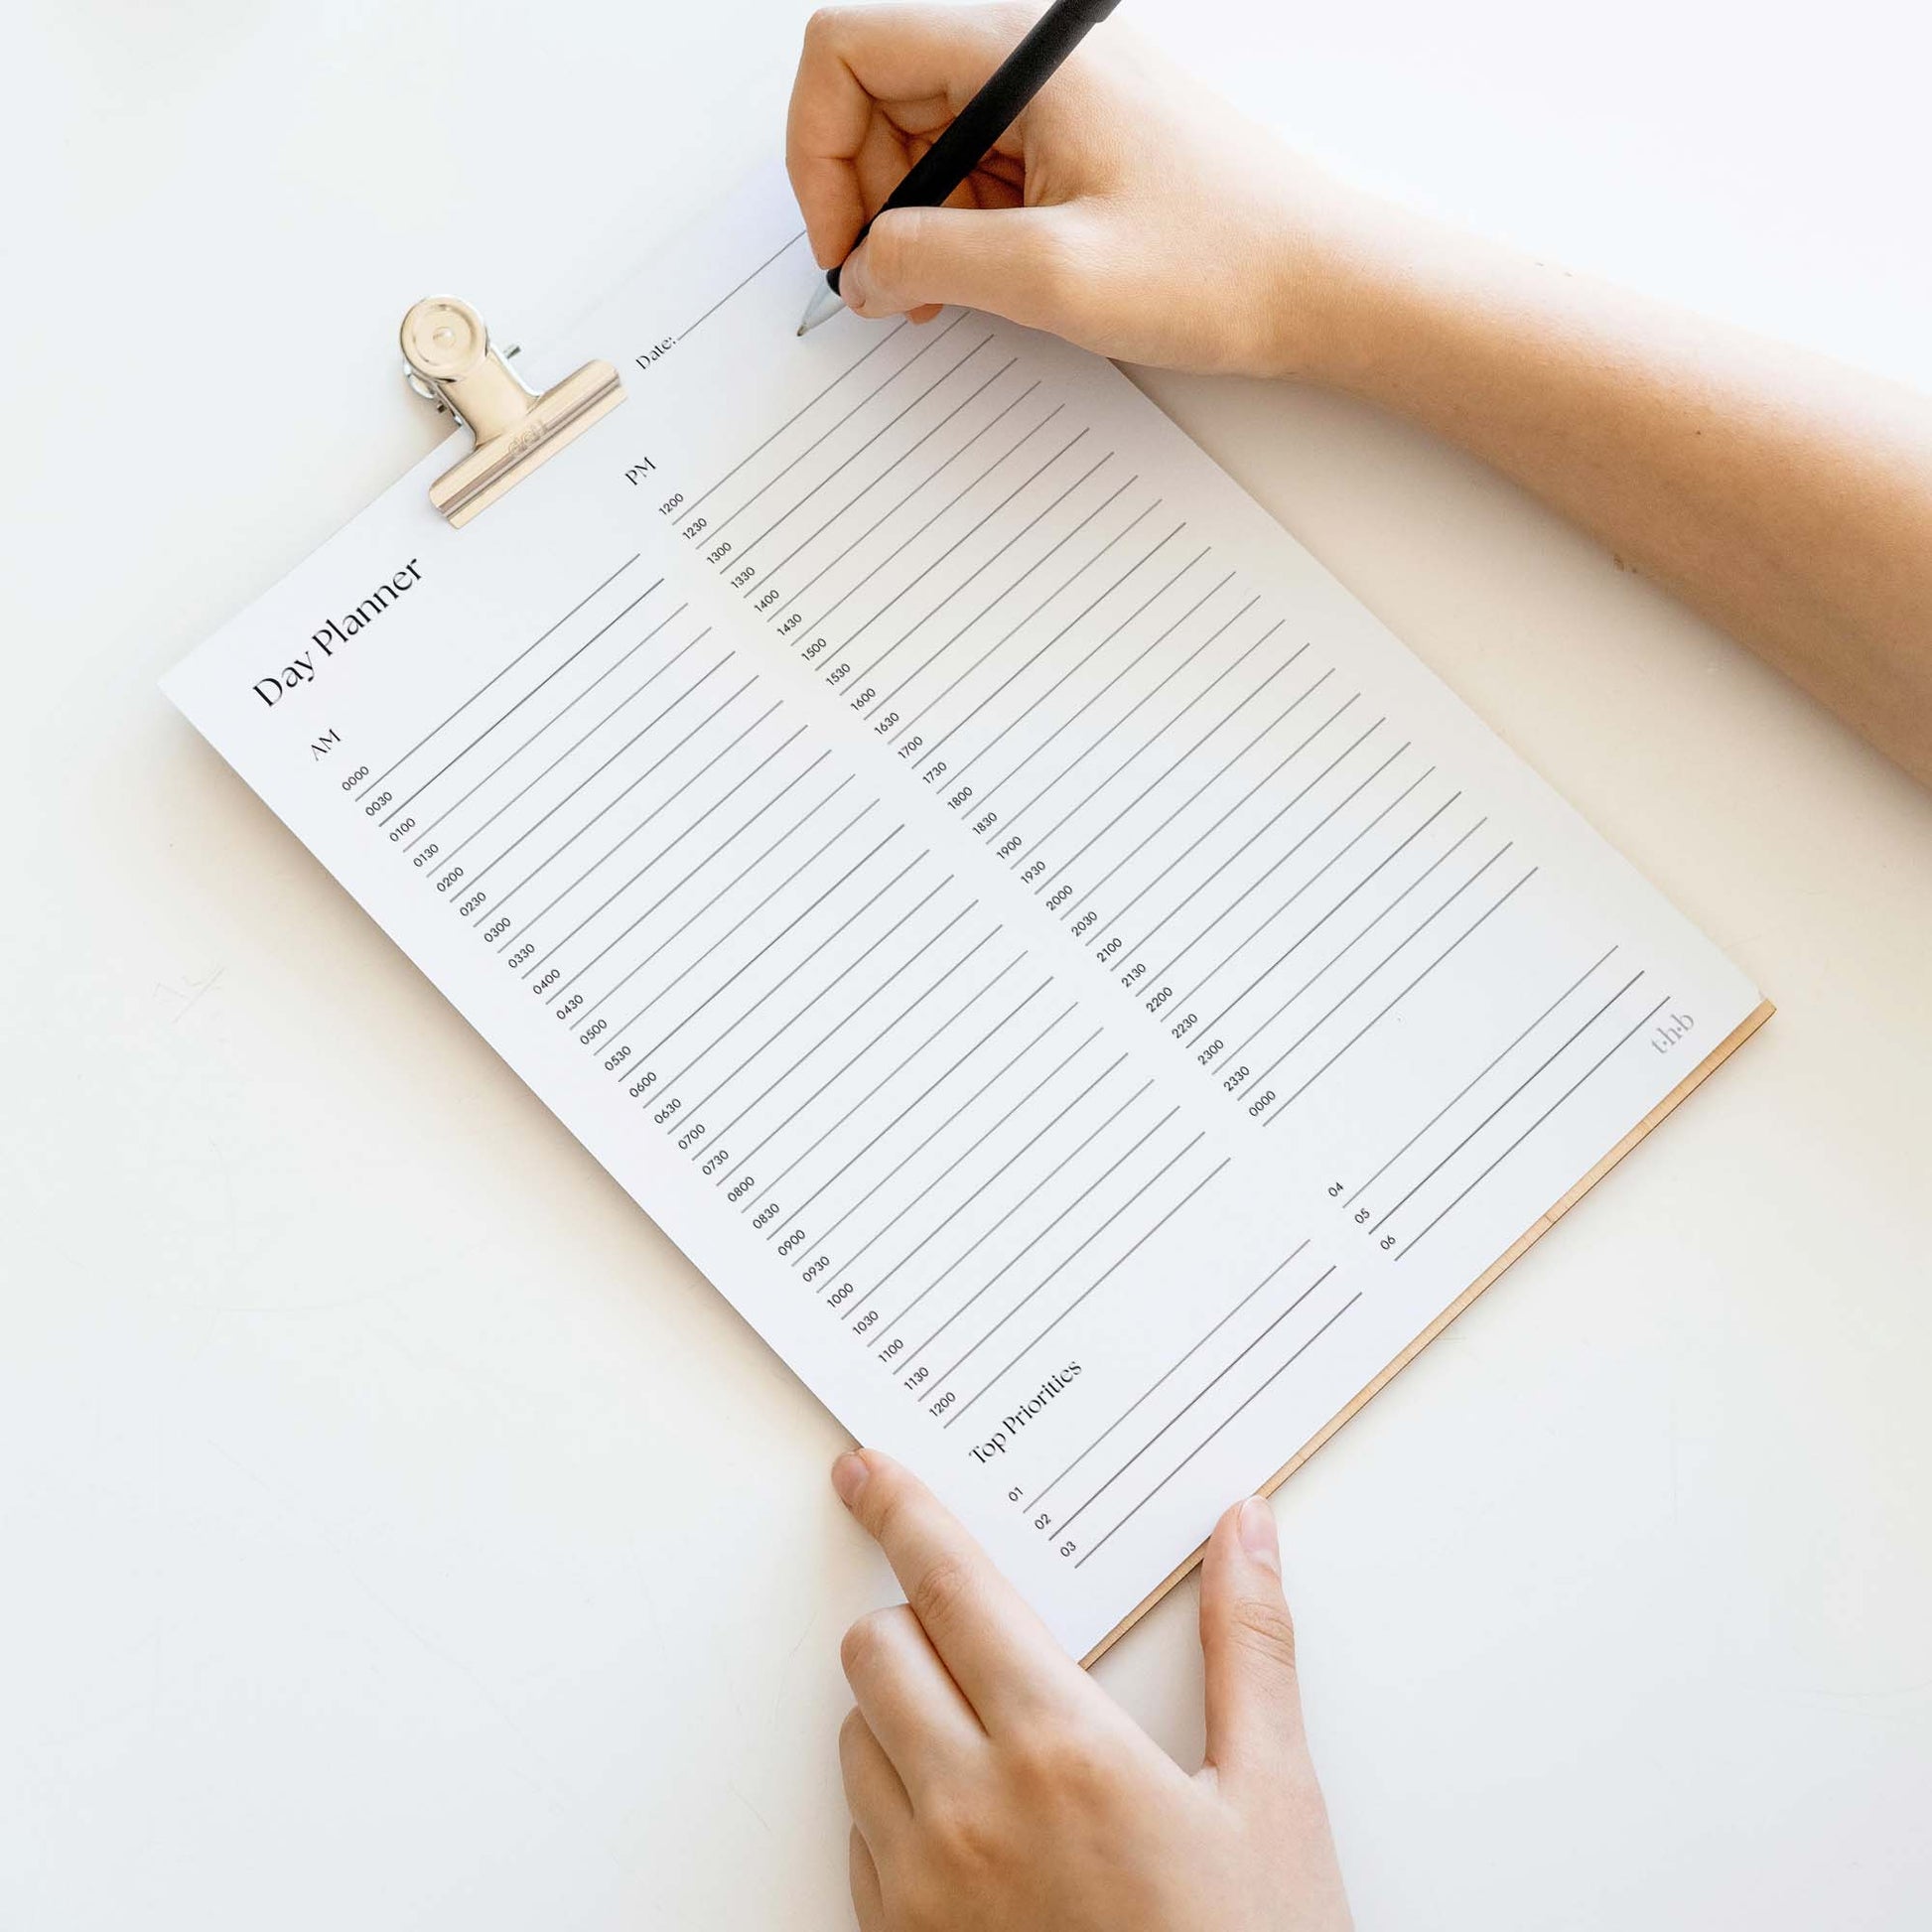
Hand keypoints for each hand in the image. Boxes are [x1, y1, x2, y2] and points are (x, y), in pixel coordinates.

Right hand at [786, 4, 1362, 376]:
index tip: (842, 244)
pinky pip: (981, 170)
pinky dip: (963, 229)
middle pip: (880, 97)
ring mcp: (1058, 99)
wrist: (1325, 287)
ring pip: (927, 141)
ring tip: (951, 295)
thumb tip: (861, 268)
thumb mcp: (1052, 277)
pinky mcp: (1079, 142)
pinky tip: (992, 281)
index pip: (847, 52)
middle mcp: (1032, 61)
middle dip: (865, 199)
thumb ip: (930, 260)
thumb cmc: (1223, 265)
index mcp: (1018, 57)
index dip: (816, 151)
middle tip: (891, 286)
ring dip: (915, 223)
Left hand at [830, 1448, 1351, 1930]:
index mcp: (1060, 1748)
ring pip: (857, 1740)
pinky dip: (898, 1805)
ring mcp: (922, 1889)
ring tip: (995, 1744)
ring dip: (903, 1715)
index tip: (866, 1470)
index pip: (949, 1585)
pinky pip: (859, 1837)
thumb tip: (1245, 1529)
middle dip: (912, 1620)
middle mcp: (968, 1809)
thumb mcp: (1273, 1803)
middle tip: (977, 1636)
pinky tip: (979, 1829)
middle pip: (874, 1651)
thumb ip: (1249, 1650)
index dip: (899, 1512)